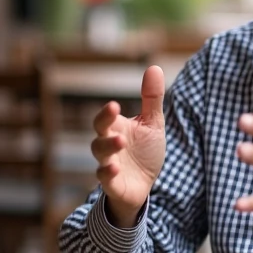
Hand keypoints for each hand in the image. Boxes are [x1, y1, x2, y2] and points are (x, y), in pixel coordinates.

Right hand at [91, 66, 166, 226]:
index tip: (115, 105)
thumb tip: (154, 67)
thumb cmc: (145, 151)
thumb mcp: (152, 124)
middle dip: (103, 122)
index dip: (107, 112)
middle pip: (98, 133)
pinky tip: (116, 168)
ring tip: (121, 141)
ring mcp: (109, 164)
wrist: (145, 184)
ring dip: (108, 146)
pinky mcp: (113, 183)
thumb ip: (151, 99)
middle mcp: (109, 145)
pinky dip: (107, 173)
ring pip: (100, 154)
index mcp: (116, 129)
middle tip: (113, 112)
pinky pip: (104, 178)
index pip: (105, 118)